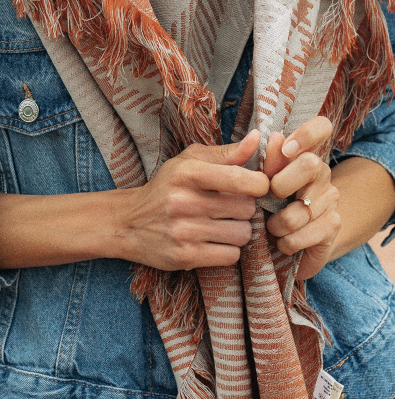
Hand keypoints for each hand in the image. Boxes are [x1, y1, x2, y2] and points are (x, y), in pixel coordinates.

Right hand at [118, 130, 269, 269]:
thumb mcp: (190, 162)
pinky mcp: (185, 257)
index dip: (259, 184)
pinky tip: (215, 242)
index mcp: (187, 172)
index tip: (256, 187)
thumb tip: (257, 138)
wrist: (128, 223)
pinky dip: (229, 250)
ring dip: (239, 231)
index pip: (239, 179)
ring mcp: (183, 231)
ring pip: (243, 234)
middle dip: (245, 209)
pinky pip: (231, 256)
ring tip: (222, 225)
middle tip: (230, 208)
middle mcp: (183, 201)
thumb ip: (226, 153)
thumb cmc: (167, 188)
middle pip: (247, 209)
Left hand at [264, 117, 340, 279]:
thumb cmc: (269, 213)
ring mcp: (331, 199)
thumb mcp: (260, 189)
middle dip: (279, 186)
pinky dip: (285, 243)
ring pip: (297, 212)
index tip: (287, 148)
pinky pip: (300, 235)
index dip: (306, 133)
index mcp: (302, 156)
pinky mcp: (333, 225)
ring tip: (274, 230)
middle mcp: (322, 173)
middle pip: (309, 164)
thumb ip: (266, 165)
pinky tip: (286, 243)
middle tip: (269, 202)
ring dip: (276, 226)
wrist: (291, 250)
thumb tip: (273, 137)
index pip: (321, 127)